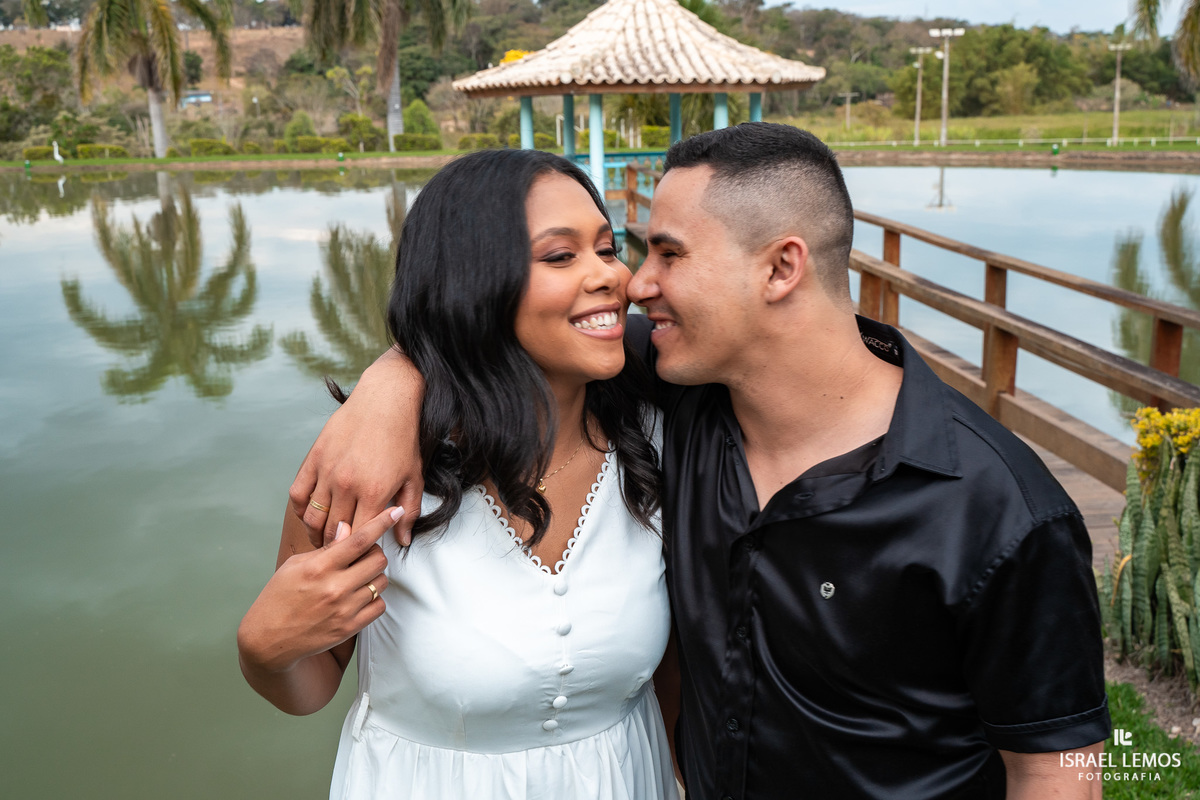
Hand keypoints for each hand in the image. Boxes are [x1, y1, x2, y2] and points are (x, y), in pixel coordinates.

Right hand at [238, 506, 402, 673]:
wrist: (269, 639)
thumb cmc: (279, 597)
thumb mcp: (295, 565)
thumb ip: (326, 548)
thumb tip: (348, 528)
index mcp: (319, 567)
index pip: (359, 540)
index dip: (381, 523)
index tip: (395, 511)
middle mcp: (335, 587)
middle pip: (378, 560)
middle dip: (375, 553)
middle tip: (363, 557)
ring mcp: (344, 609)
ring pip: (381, 582)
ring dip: (374, 576)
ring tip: (357, 578)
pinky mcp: (350, 628)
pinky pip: (379, 606)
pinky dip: (374, 599)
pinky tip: (358, 597)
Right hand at [289, 348, 425, 547]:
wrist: (384, 402)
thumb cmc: (402, 440)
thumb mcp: (414, 478)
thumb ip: (409, 512)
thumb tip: (404, 541)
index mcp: (374, 492)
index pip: (358, 537)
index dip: (358, 552)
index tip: (360, 557)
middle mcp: (347, 484)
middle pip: (333, 531)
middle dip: (336, 548)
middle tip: (340, 555)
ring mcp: (327, 471)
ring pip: (312, 517)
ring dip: (316, 534)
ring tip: (323, 541)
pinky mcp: (314, 459)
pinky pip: (298, 494)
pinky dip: (301, 511)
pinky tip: (310, 516)